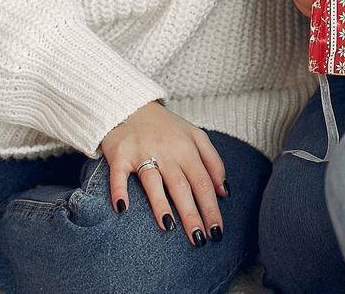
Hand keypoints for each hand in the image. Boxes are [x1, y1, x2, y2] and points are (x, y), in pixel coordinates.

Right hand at [101, 101, 227, 246]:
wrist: (131, 105)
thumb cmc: (166, 127)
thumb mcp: (195, 136)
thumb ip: (213, 161)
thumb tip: (225, 192)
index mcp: (188, 148)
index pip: (204, 183)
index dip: (211, 208)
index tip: (218, 231)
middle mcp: (167, 151)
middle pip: (182, 186)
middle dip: (193, 214)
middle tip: (200, 239)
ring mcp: (142, 152)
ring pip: (154, 182)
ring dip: (161, 205)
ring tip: (170, 227)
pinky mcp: (119, 154)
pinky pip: (119, 176)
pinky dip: (120, 191)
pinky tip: (123, 209)